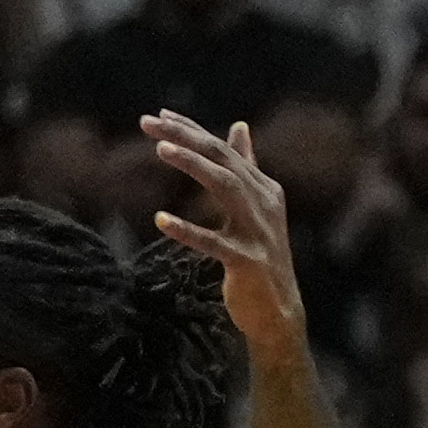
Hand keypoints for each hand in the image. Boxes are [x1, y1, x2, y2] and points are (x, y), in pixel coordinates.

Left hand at [146, 112, 307, 344]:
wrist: (278, 312)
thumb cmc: (260, 256)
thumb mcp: (256, 207)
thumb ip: (246, 167)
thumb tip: (240, 126)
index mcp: (264, 188)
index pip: (223, 149)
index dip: (191, 129)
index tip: (159, 115)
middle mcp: (263, 203)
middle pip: (222, 159)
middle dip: (185, 136)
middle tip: (148, 122)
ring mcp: (257, 231)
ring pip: (225, 186)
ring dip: (192, 165)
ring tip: (160, 150)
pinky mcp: (246, 261)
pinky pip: (212, 242)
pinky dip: (186, 230)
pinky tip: (160, 220)